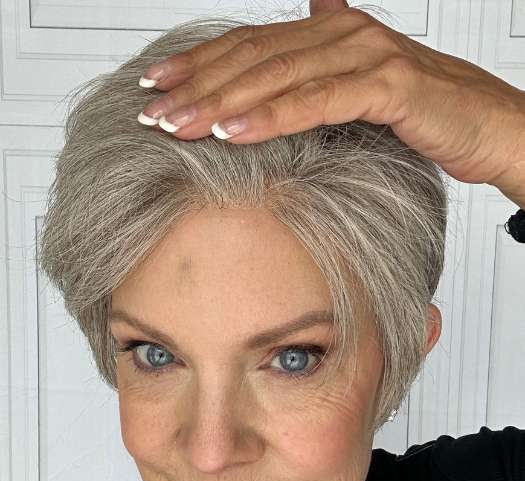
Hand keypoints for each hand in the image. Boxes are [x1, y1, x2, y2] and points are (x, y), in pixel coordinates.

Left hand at [138, 0, 524, 198]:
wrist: (491, 124)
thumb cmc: (427, 113)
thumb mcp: (364, 89)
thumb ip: (323, 73)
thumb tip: (302, 37)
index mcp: (330, 32)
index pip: (249, 45)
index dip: (199, 63)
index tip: (156, 84)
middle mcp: (342, 33)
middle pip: (252, 57)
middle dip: (196, 86)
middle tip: (151, 111)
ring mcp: (365, 54)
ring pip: (277, 77)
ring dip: (221, 103)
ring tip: (177, 125)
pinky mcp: (388, 84)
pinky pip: (317, 102)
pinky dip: (271, 117)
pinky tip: (233, 132)